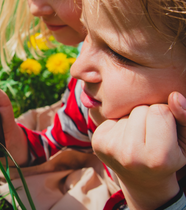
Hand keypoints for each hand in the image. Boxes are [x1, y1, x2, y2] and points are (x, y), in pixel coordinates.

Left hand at [92, 92, 185, 209]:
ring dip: (134, 120)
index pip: (160, 110)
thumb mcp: (184, 142)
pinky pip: (112, 116)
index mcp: (158, 158)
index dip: (166, 116)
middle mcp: (131, 156)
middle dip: (148, 116)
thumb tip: (175, 96)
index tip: (166, 132)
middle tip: (151, 136)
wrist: (141, 180)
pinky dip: (120, 123)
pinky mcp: (98, 141)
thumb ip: (184, 118)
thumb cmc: (168, 157)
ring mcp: (111, 149)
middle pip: (141, 109)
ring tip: (138, 138)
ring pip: (126, 111)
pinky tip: (124, 138)